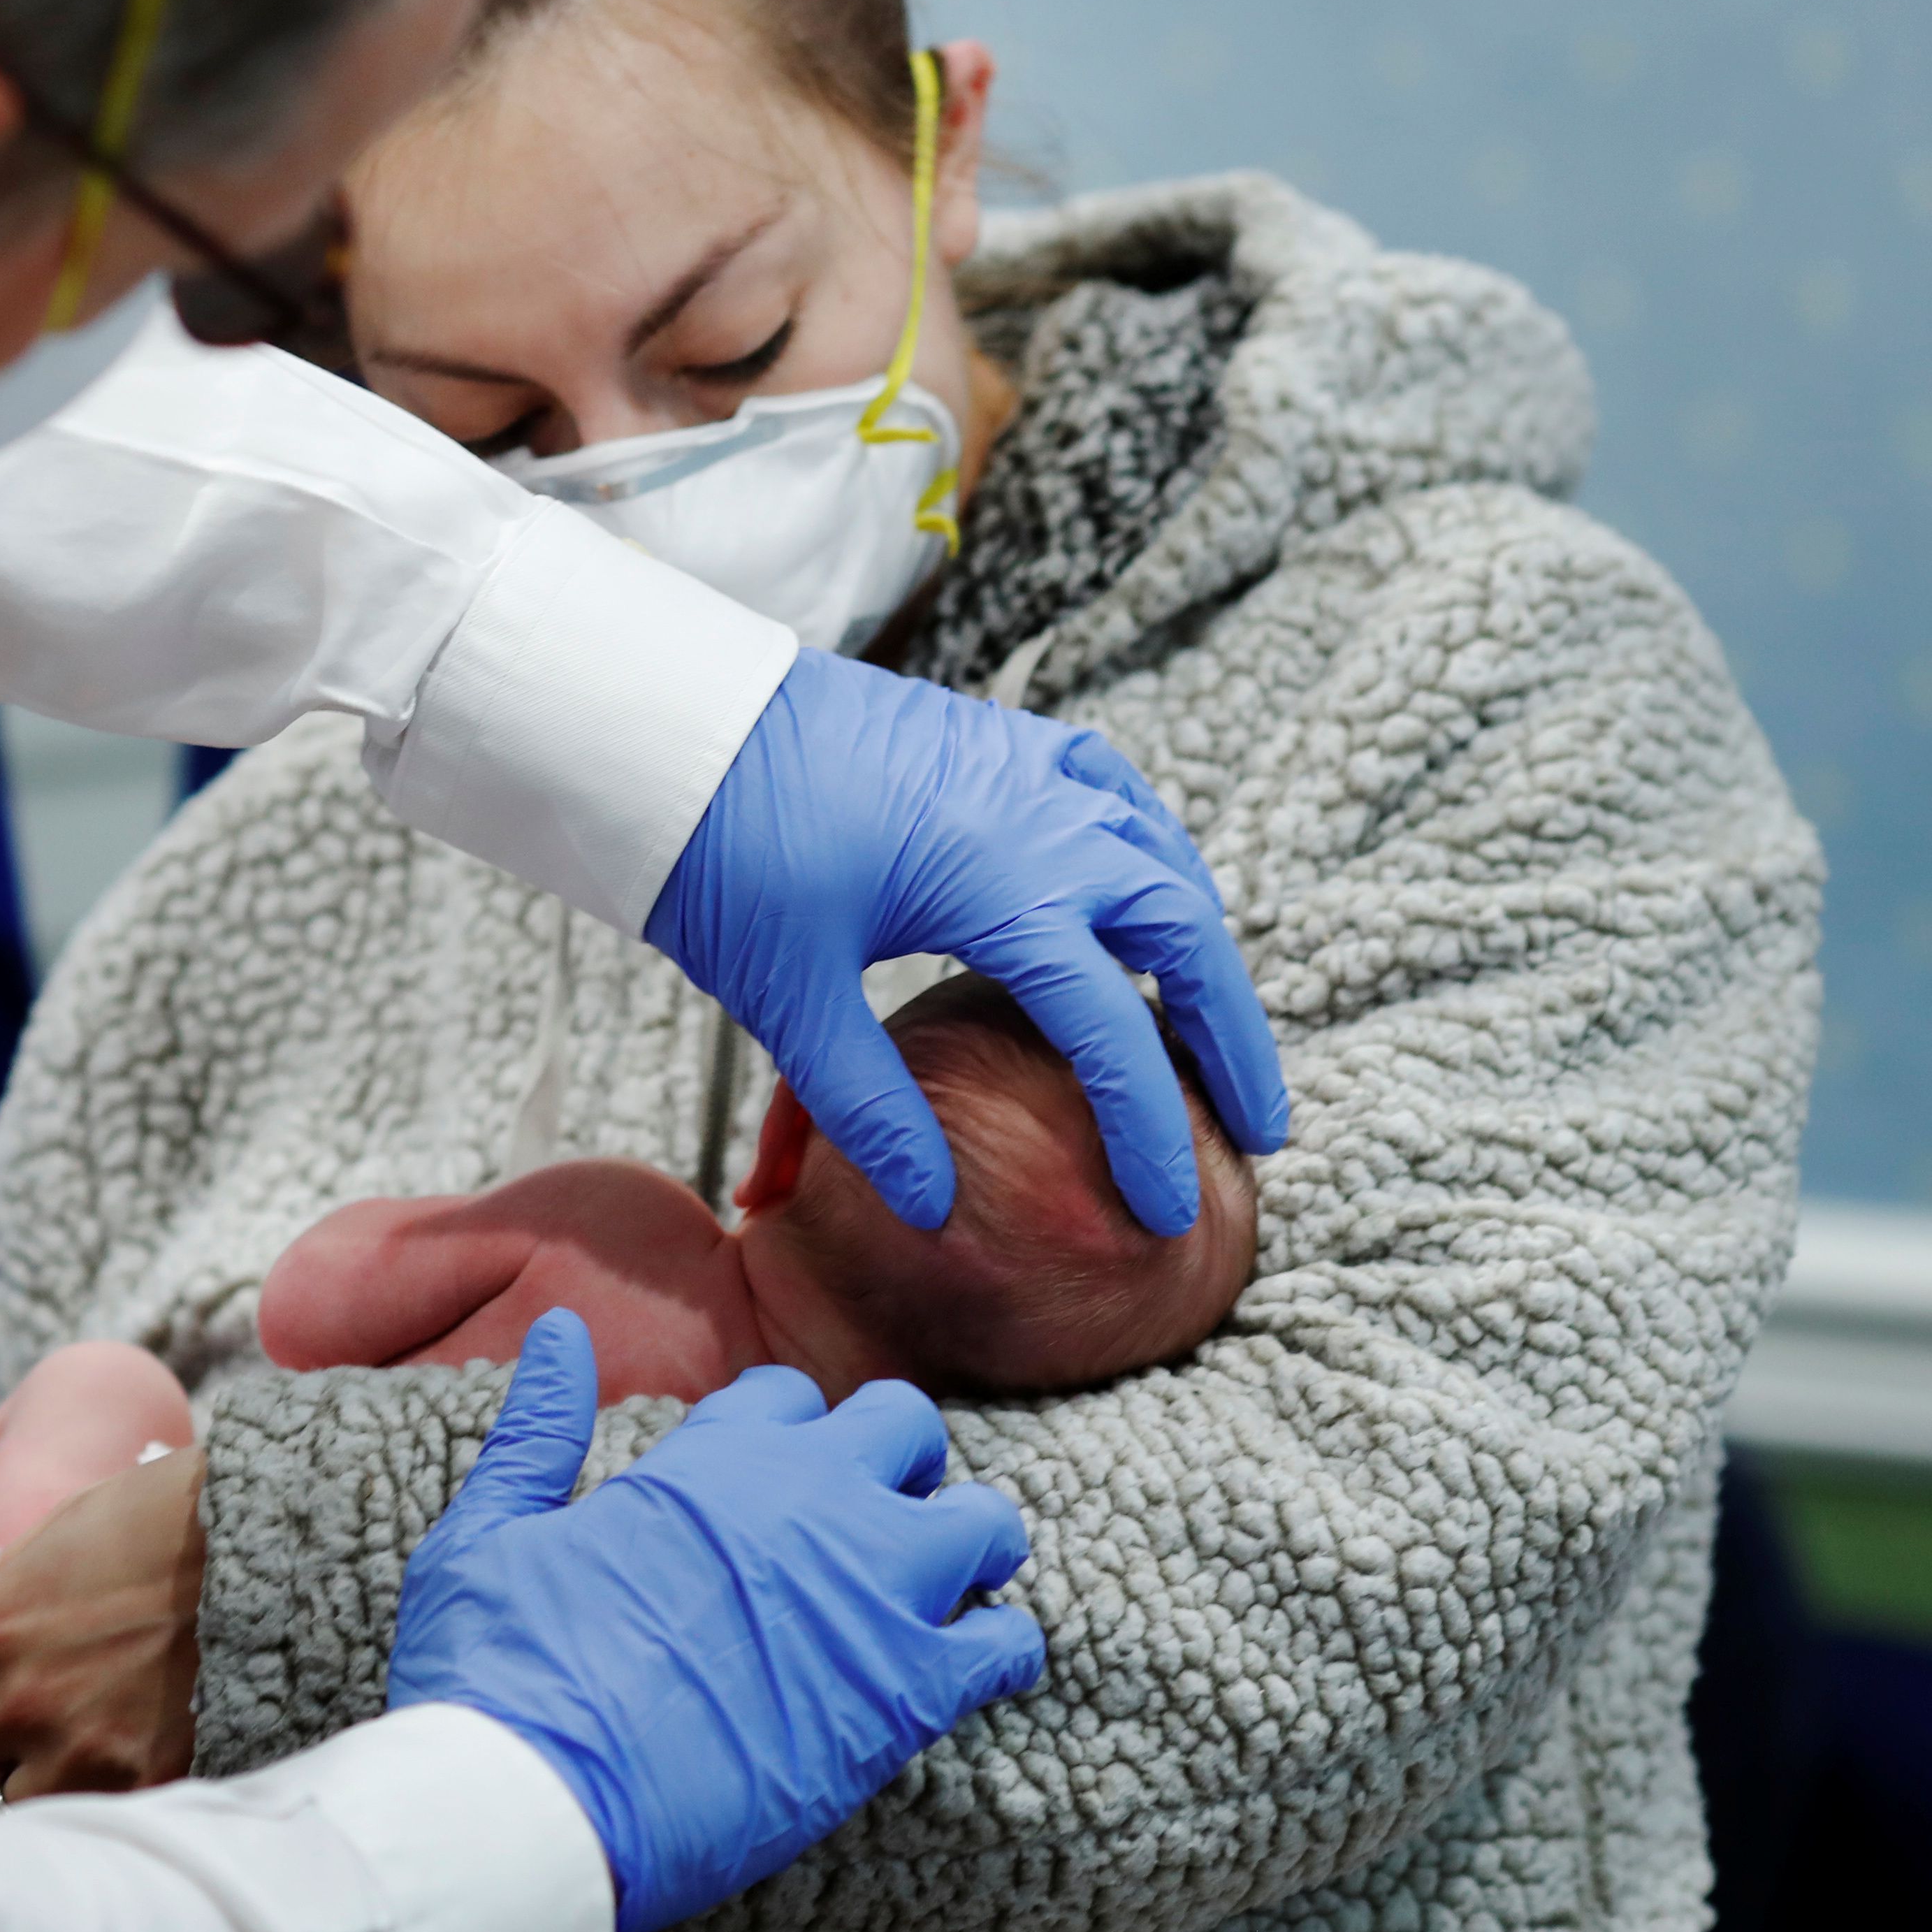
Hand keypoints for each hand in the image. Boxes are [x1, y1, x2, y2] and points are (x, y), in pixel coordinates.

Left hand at [0, 1446, 205, 1804]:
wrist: (271, 1543)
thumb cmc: (161, 1521)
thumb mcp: (54, 1537)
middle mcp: (21, 1699)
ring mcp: (82, 1749)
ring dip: (3, 1788)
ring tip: (31, 1767)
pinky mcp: (142, 1781)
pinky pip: (77, 1818)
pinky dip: (76, 1802)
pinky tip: (93, 1772)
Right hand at [388, 1311, 1043, 1931]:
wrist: (536, 1802)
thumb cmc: (498, 1670)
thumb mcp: (489, 1529)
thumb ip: (540, 1426)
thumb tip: (566, 1332)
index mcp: (713, 1459)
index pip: (795, 1395)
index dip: (789, 1436)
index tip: (775, 1484)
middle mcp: (809, 1504)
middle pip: (907, 1428)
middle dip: (895, 1464)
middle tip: (865, 1524)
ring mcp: (870, 1596)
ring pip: (984, 1524)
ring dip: (965, 1546)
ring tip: (932, 1591)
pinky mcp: (906, 1696)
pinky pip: (1008, 1645)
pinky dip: (997, 1653)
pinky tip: (955, 1676)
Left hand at [645, 647, 1290, 1233]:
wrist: (674, 721)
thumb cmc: (724, 852)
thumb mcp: (789, 996)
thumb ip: (870, 1108)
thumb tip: (940, 1210)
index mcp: (1005, 888)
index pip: (1115, 1030)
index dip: (1154, 1127)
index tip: (1174, 1209)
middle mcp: (1044, 817)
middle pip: (1184, 933)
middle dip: (1231, 1034)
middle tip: (1257, 1126)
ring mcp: (1026, 765)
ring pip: (1160, 854)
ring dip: (1199, 942)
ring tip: (1212, 1027)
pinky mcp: (996, 739)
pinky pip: (1111, 789)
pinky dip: (1151, 845)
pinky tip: (1148, 886)